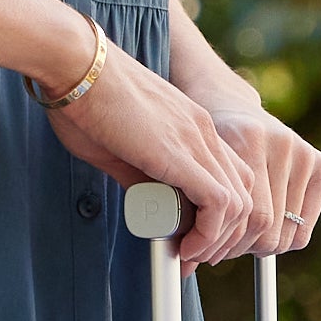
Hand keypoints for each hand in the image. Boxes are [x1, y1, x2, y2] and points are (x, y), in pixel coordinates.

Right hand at [41, 42, 255, 264]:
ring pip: (240, 204)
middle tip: (192, 256)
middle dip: (223, 235)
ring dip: (217, 240)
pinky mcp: (181, 153)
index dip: (219, 217)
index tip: (193, 240)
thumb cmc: (85, 100)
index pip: (230, 178)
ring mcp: (197, 140)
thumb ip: (141, 177)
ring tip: (187, 256)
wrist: (76, 64)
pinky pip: (219, 204)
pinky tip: (185, 247)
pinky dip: (209, 234)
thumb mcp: (120, 148)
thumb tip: (152, 208)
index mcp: (193, 126)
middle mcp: (204, 131)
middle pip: (244, 194)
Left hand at [208, 94, 320, 253]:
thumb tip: (184, 268)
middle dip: (238, 248)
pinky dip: (282, 239)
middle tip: (218, 250)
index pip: (248, 216)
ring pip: (286, 233)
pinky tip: (262, 231)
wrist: (228, 104)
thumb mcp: (192, 165)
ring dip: (259, 247)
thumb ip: (194, 204)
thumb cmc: (203, 143)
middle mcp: (281, 143)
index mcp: (248, 138)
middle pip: (268, 227)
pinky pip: (303, 228)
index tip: (202, 251)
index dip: (222, 244)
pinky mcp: (320, 164)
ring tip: (238, 241)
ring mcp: (303, 153)